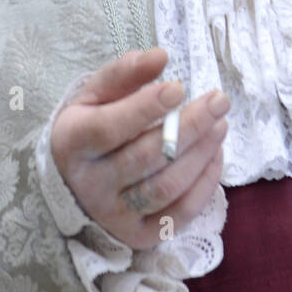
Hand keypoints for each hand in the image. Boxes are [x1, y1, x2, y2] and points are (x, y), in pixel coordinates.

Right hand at [50, 47, 228, 248]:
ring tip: (220, 123)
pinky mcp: (139, 235)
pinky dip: (204, 184)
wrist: (71, 182)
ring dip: (200, 153)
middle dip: (189, 126)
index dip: (144, 108)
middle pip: (146, 157)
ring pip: (166, 187)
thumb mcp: (94, 95)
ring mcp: (115, 215)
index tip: (178, 87)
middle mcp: (90, 185)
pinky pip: (179, 214)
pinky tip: (215, 153)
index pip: (109, 128)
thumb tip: (160, 55)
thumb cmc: (89, 127)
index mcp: (73, 143)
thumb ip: (124, 73)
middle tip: (219, 100)